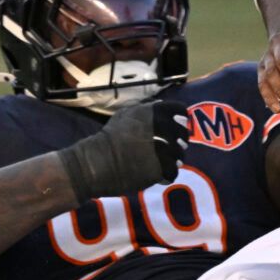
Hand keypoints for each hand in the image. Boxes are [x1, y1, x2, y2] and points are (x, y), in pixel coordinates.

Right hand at [55, 101, 189, 203]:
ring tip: (160, 162)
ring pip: (181, 154)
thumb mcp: (125, 114)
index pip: (181, 111)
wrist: (96, 162)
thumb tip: (161, 105)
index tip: (174, 127)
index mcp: (155, 112)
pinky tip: (158, 173)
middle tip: (166, 148)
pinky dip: (167, 173)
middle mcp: (163, 127)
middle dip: (178, 141)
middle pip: (183, 134)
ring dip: (173, 158)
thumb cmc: (109, 138)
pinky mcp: (161, 168)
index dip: (180, 119)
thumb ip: (146, 109)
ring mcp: (164, 148)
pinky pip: (174, 171)